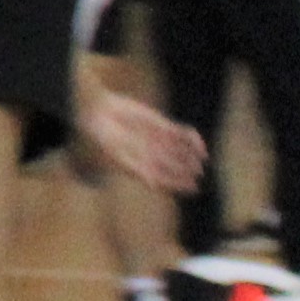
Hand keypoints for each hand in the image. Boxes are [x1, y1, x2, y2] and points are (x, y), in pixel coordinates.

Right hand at [85, 89, 202, 193]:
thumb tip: (153, 184)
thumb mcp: (115, 156)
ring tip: (202, 157)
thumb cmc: (100, 138)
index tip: (194, 187)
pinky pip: (181, 133)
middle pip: (176, 166)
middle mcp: (152, 156)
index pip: (165, 180)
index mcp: (141, 168)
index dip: (180, 184)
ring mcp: (158, 140)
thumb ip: (135, 169)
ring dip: (193, 155)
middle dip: (188, 170)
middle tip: (199, 172)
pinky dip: (192, 138)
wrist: (97, 113)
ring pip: (182, 151)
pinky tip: (200, 144)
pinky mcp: (161, 125)